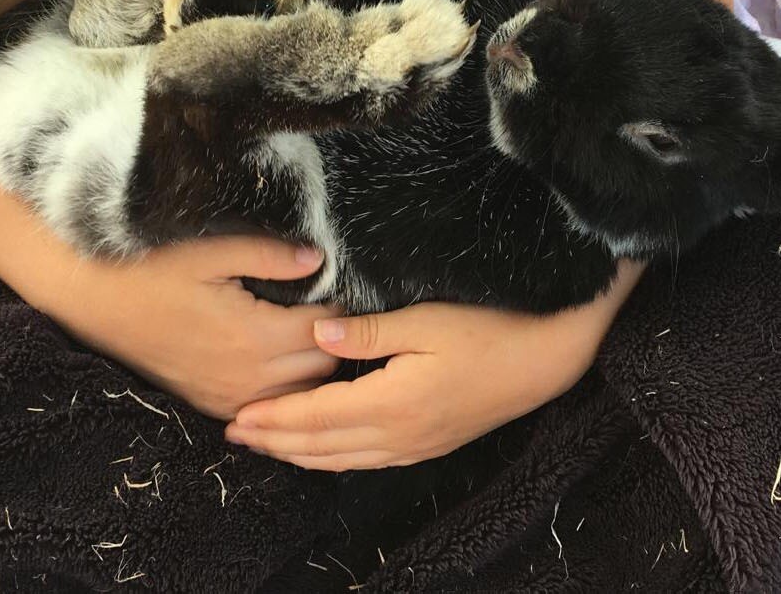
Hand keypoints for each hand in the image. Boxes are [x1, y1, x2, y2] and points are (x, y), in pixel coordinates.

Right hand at [49, 237, 341, 419]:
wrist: (96, 302)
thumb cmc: (151, 272)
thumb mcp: (211, 253)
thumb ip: (268, 257)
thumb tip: (316, 259)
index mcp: (253, 335)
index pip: (324, 331)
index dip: (337, 308)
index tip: (335, 291)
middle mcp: (247, 376)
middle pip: (321, 368)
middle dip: (332, 342)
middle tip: (327, 313)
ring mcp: (229, 396)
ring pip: (299, 396)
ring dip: (311, 371)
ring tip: (308, 338)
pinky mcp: (211, 405)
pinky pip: (267, 409)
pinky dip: (283, 393)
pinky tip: (280, 366)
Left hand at [225, 261, 643, 470]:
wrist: (546, 361)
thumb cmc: (491, 330)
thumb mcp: (428, 320)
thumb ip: (369, 333)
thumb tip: (316, 335)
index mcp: (392, 403)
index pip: (316, 416)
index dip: (274, 418)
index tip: (238, 415)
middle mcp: (399, 436)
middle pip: (321, 446)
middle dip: (275, 441)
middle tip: (234, 434)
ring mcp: (415, 446)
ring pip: (342, 459)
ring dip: (299, 455)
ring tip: (266, 445)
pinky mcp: (428, 445)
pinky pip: (367, 461)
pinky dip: (332, 458)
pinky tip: (321, 451)